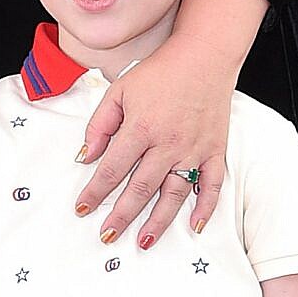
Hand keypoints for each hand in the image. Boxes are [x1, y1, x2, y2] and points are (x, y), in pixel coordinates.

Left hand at [75, 35, 233, 245]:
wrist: (204, 55)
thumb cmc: (160, 71)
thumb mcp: (119, 90)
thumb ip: (100, 125)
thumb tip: (85, 157)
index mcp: (140, 128)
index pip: (111, 169)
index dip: (94, 193)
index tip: (82, 209)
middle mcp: (167, 144)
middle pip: (139, 189)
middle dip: (120, 217)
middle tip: (107, 237)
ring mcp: (193, 150)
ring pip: (173, 195)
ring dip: (158, 221)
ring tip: (144, 241)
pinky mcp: (215, 151)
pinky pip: (212, 186)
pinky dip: (205, 208)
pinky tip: (194, 225)